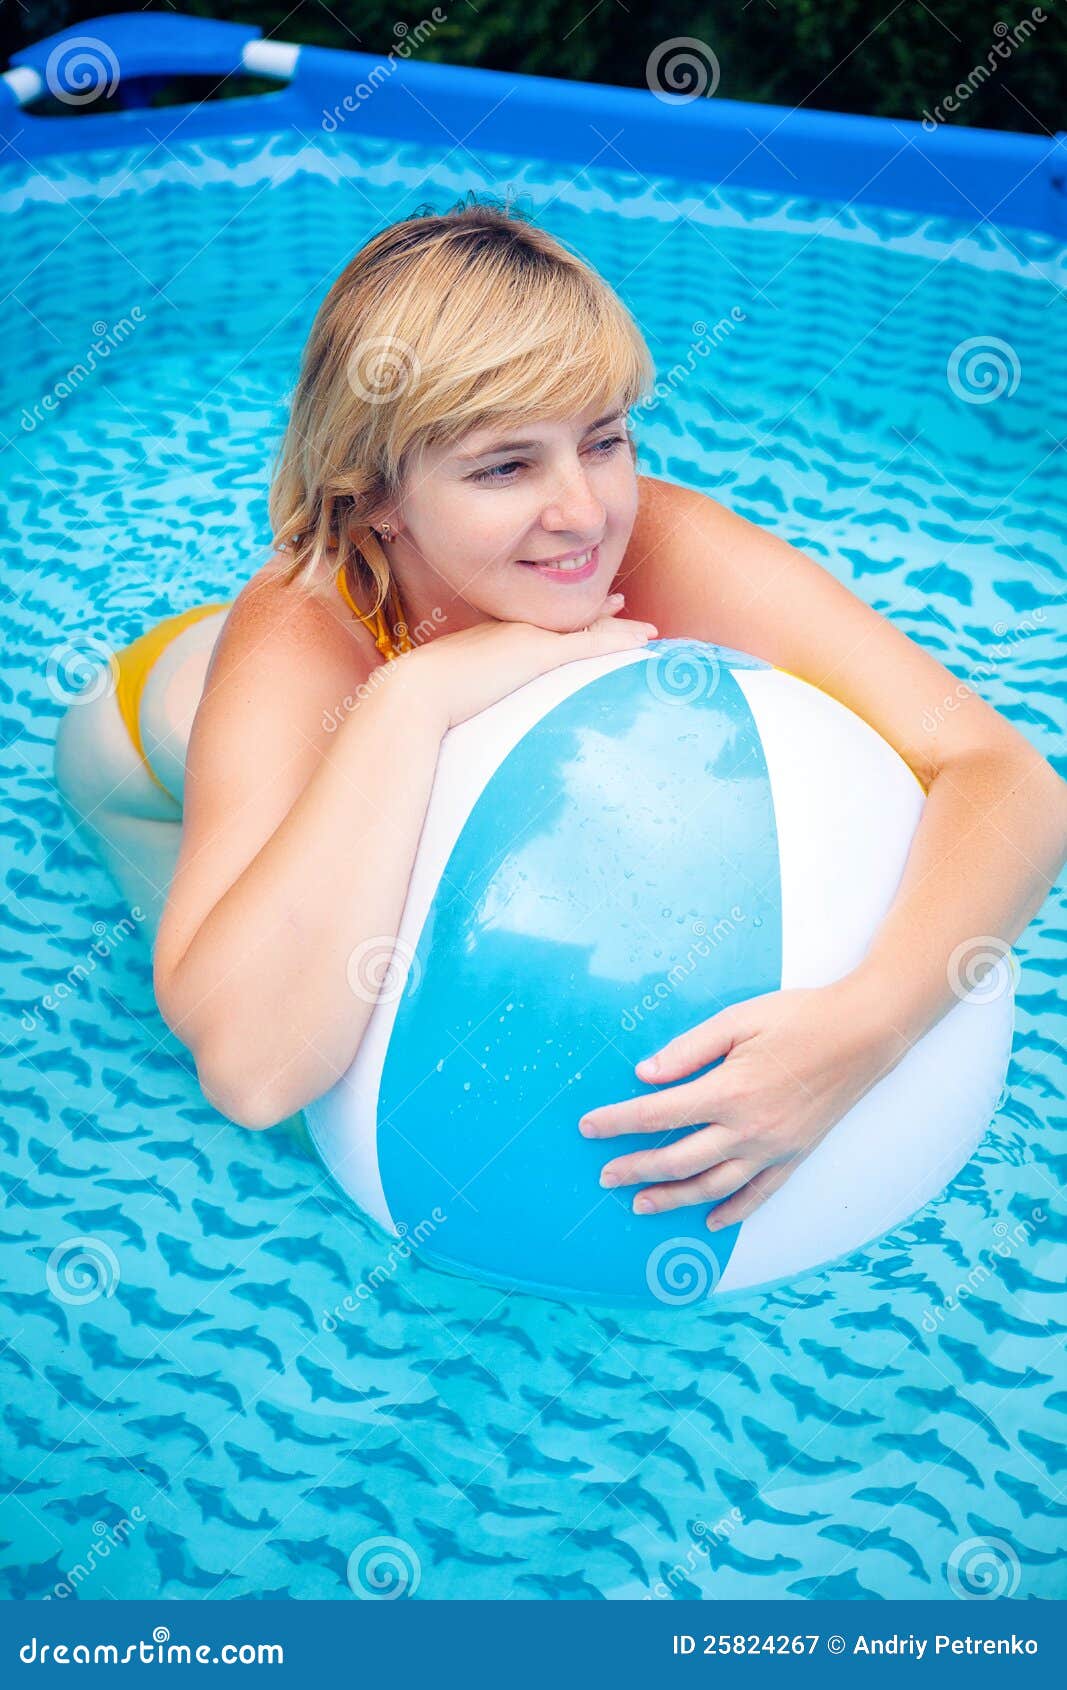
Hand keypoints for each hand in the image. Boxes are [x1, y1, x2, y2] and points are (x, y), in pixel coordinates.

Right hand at [395, 594, 656, 728]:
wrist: (416, 692)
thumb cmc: (420, 700)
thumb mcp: (442, 692)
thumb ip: (457, 696)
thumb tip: (457, 716)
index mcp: (494, 635)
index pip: (537, 623)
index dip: (562, 618)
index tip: (581, 611)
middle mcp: (516, 630)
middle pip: (566, 619)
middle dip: (596, 614)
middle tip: (622, 605)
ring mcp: (530, 639)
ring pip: (585, 629)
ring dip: (619, 629)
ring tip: (647, 630)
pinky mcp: (540, 654)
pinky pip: (592, 644)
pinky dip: (620, 640)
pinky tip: (644, 640)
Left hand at [578, 981, 895, 1230]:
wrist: (865, 1031)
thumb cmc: (799, 1017)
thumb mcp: (737, 1019)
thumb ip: (688, 1050)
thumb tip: (645, 1075)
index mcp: (728, 1090)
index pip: (657, 1113)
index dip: (618, 1122)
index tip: (589, 1127)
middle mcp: (749, 1128)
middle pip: (677, 1159)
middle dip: (635, 1169)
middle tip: (605, 1176)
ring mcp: (774, 1148)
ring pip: (712, 1186)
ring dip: (672, 1198)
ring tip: (641, 1205)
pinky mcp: (795, 1155)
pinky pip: (758, 1194)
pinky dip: (731, 1211)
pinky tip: (709, 1221)